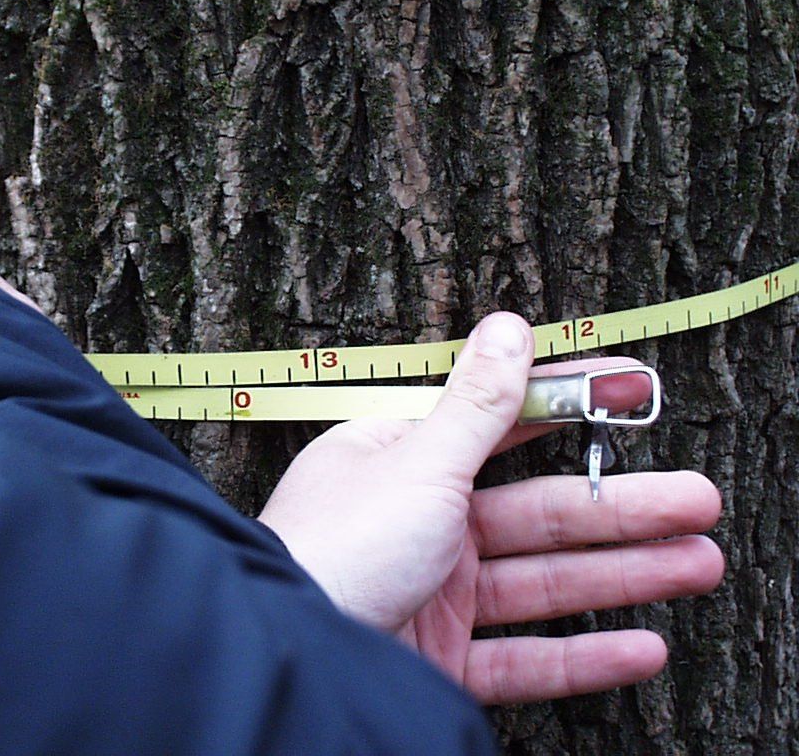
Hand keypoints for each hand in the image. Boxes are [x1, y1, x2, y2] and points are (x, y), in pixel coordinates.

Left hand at [259, 312, 723, 704]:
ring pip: (542, 582)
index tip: (631, 396)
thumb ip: (476, 405)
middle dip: (621, 506)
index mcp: (401, 465)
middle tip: (694, 500)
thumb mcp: (416, 464)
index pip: (501, 429)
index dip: (570, 412)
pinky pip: (522, 657)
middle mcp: (418, 524)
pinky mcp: (438, 657)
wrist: (289, 652)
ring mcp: (430, 594)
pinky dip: (581, 656)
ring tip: (696, 563)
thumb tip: (507, 328)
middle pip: (536, 513)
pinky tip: (638, 646)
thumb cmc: (334, 549)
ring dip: (620, 576)